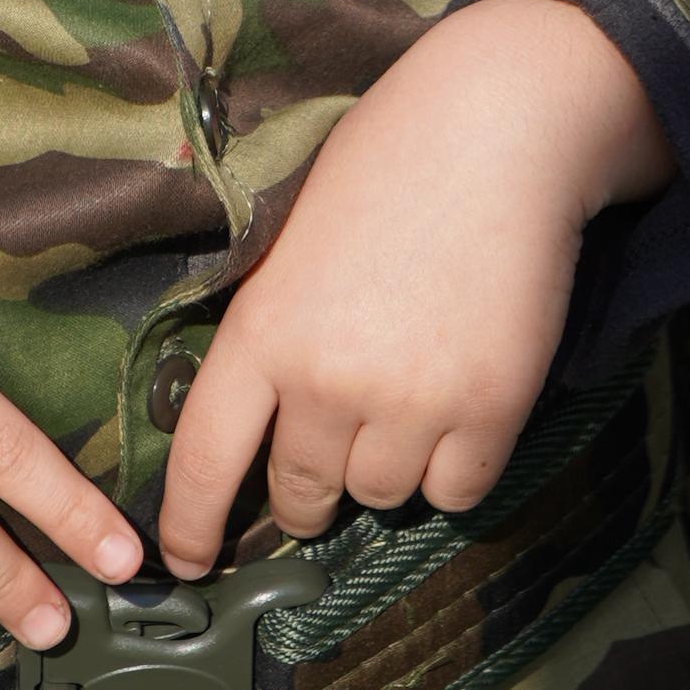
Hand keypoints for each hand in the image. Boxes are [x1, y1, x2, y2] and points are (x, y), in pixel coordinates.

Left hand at [156, 0, 670, 577]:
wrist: (498, 128)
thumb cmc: (390, 166)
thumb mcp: (293, 246)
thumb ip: (273, 335)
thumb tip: (265, 427)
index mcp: (263, 330)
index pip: (205, 459)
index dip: (192, 524)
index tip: (190, 562)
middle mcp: (327, 380)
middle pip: (300, 494)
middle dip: (309, 491)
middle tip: (334, 450)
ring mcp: (411, 401)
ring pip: (381, 496)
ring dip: (391, 466)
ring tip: (413, 389)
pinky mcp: (489, 409)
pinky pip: (458, 491)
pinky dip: (457, 466)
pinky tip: (461, 403)